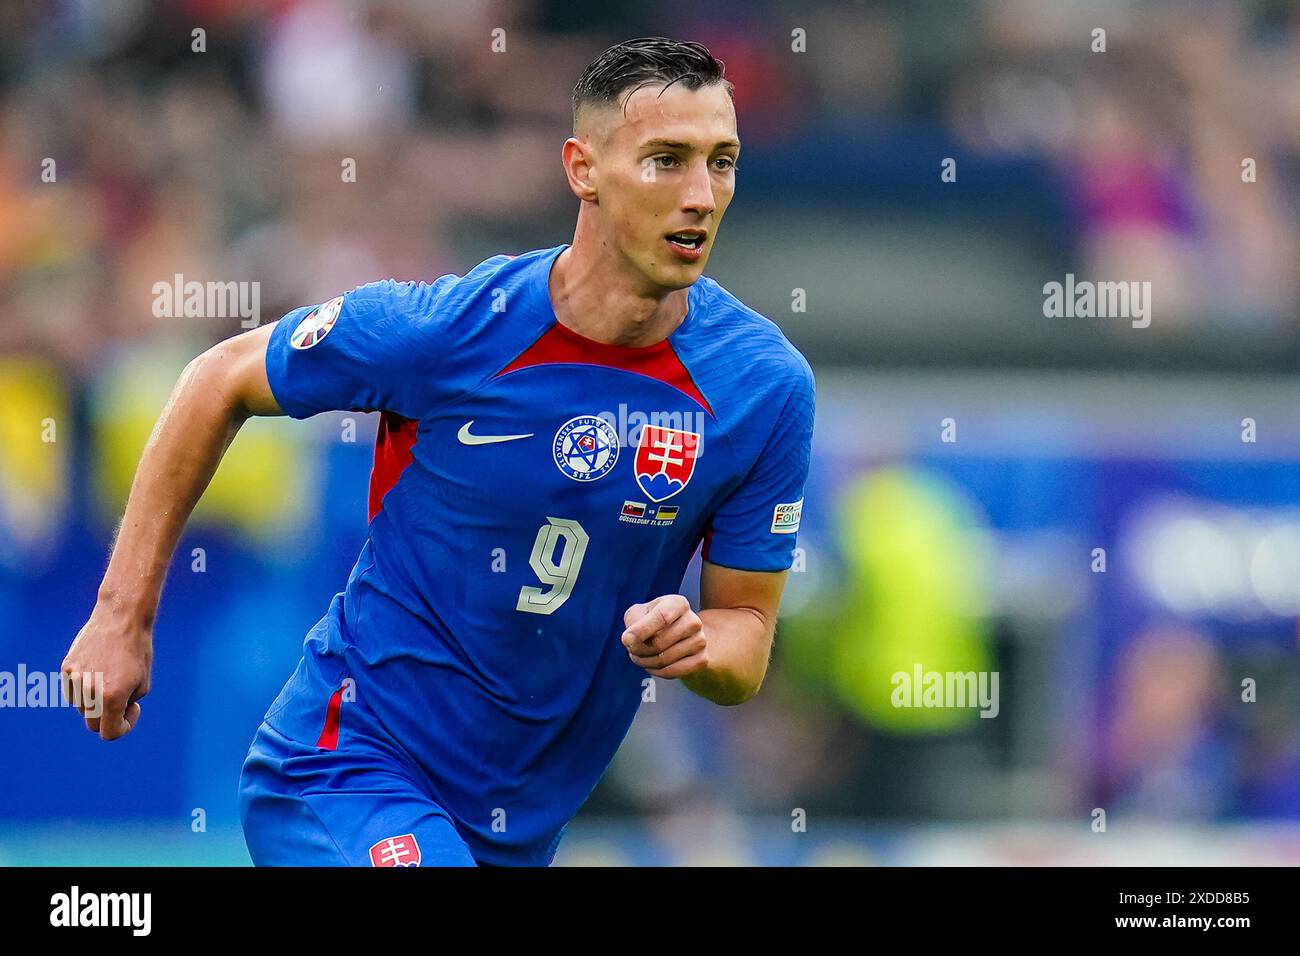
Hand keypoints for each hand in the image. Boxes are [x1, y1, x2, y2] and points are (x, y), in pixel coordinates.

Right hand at [61, 603, 152, 740]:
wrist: (121, 618)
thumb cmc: (137, 651)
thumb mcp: (142, 684)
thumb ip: (124, 706)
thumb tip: (108, 716)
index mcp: (112, 697)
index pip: (108, 733)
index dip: (122, 727)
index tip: (131, 709)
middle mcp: (89, 691)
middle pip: (93, 723)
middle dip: (108, 717)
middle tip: (122, 699)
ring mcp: (75, 680)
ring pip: (82, 707)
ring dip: (96, 700)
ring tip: (112, 675)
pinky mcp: (66, 669)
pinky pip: (73, 690)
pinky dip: (85, 687)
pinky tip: (99, 667)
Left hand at [621, 594, 709, 679]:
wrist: (679, 634)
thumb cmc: (653, 620)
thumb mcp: (640, 613)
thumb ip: (633, 621)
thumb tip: (630, 640)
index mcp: (678, 604)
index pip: (662, 617)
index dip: (641, 631)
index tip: (626, 640)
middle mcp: (693, 621)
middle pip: (658, 643)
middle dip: (638, 650)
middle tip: (631, 649)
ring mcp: (700, 641)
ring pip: (663, 659)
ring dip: (644, 662)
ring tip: (640, 656)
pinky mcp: (702, 660)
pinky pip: (672, 672)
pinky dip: (656, 671)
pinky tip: (652, 665)